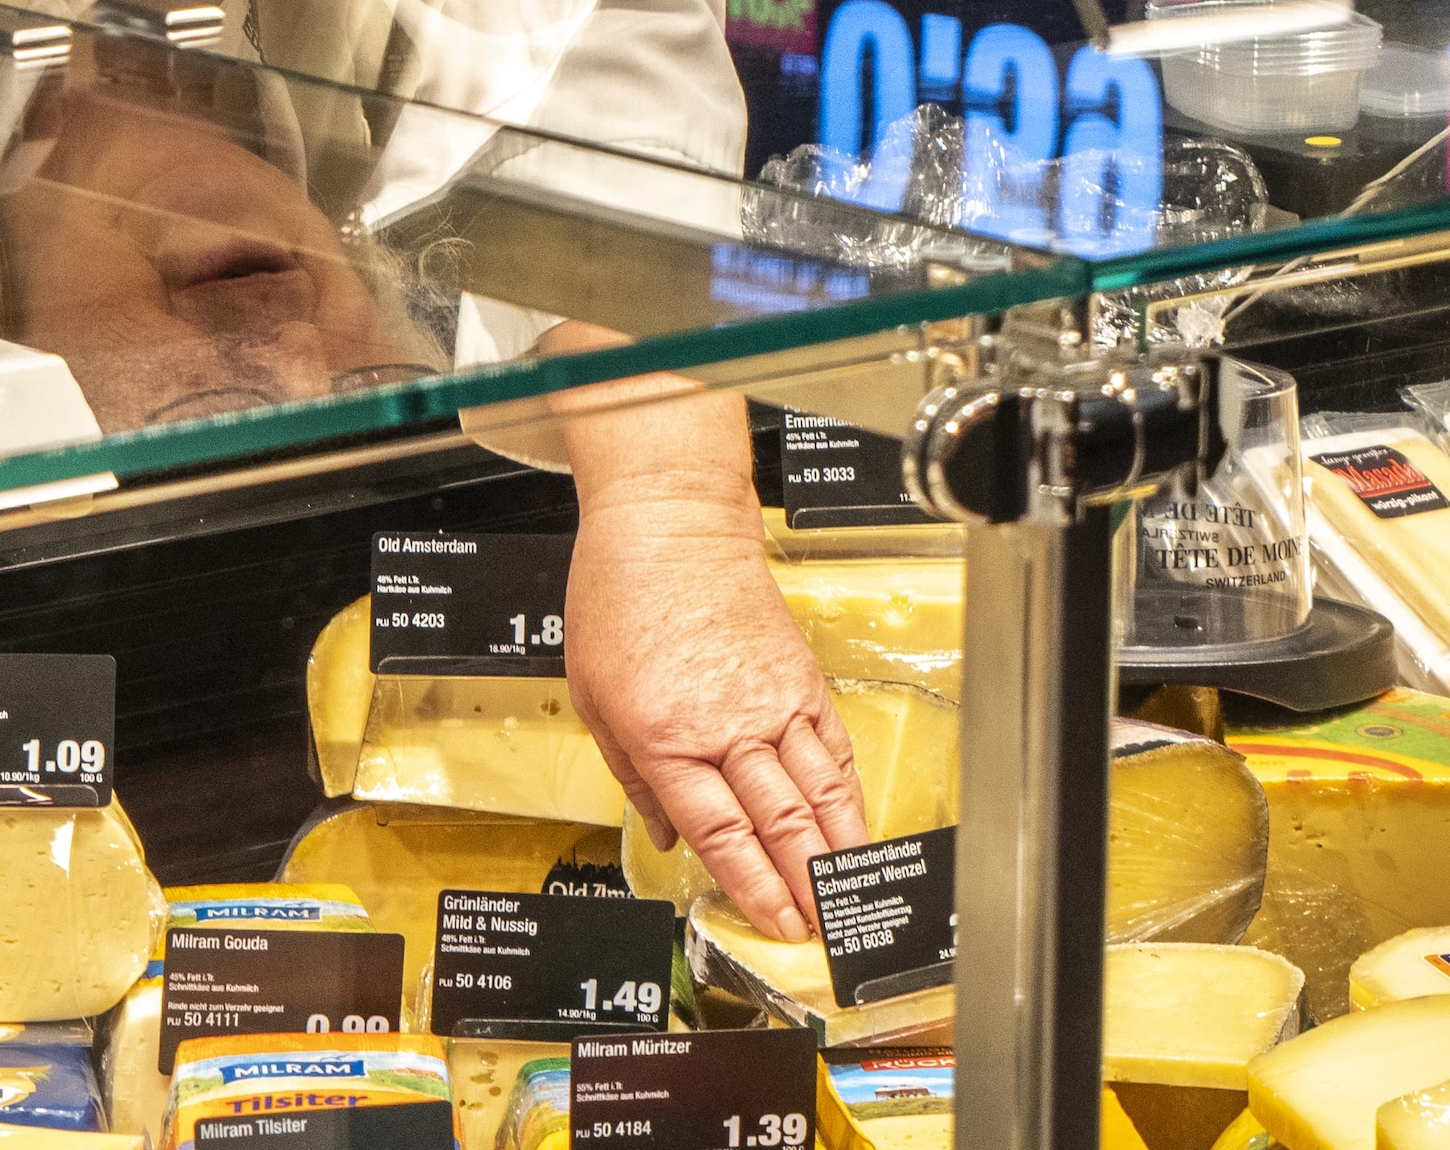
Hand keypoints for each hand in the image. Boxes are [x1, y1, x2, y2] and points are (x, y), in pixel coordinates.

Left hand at [548, 380, 865, 937]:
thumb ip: (632, 776)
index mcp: (666, 736)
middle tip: (822, 928)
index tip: (773, 921)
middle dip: (803, 884)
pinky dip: (848, 789)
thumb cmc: (620, 596)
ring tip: (852, 892)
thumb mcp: (595, 696)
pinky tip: (855, 821)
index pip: (720, 831)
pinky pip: (832, 744)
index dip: (751, 885)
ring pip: (817, 789)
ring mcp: (771, 699)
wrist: (670, 520)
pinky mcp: (799, 676)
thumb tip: (665, 837)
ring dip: (837, 848)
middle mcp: (726, 724)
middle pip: (778, 821)